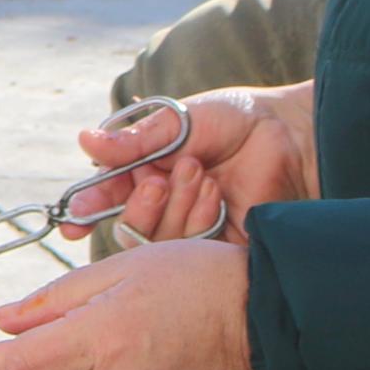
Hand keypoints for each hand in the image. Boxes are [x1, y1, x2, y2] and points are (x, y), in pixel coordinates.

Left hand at [0, 235, 253, 369]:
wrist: (269, 321)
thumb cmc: (198, 281)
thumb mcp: (119, 270)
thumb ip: (55, 299)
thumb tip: (4, 323)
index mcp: (102, 339)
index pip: (22, 361)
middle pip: (57, 369)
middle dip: (67, 344)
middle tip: (115, 315)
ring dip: (98, 366)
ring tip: (147, 336)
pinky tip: (160, 363)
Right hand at [77, 84, 317, 240]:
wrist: (294, 136)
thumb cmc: (238, 119)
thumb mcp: (180, 122)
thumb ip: (135, 139)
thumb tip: (86, 141)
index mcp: (146, 172)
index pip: (106, 197)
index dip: (88, 209)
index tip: (75, 219)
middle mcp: (164, 204)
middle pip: (126, 226)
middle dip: (138, 206)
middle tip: (158, 181)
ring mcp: (191, 227)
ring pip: (156, 241)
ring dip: (174, 208)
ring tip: (202, 176)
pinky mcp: (218, 246)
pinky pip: (191, 251)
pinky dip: (197, 222)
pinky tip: (217, 197)